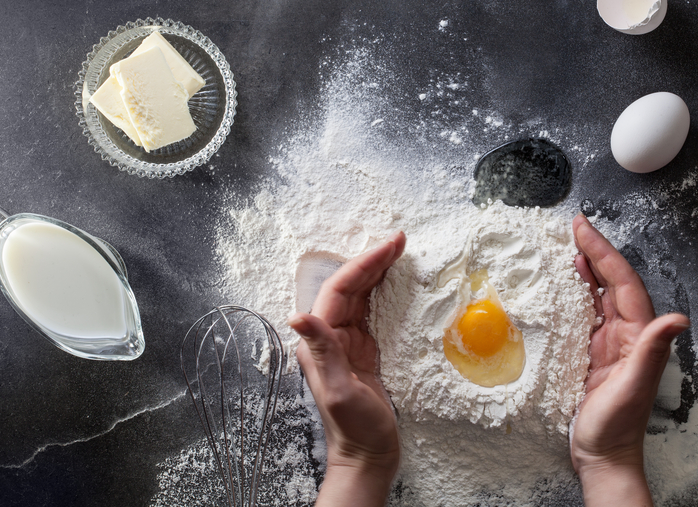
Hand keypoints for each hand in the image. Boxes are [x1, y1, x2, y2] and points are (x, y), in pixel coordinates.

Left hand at [288, 231, 405, 506]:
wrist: (367, 456)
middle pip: (350, 287)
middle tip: (400, 241)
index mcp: (321, 341)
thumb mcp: (339, 391)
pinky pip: (374, 312)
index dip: (364, 264)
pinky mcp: (365, 351)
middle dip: (373, 260)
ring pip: (361, 296)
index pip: (340, 289)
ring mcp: (349, 343)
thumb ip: (322, 352)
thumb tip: (298, 315)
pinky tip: (397, 283)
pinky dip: (385, 293)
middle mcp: (331, 337)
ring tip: (399, 252)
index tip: (389, 246)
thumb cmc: (354, 430)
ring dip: (378, 272)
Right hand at [570, 215, 689, 506]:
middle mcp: (626, 333)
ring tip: (572, 244)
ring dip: (588, 267)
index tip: (584, 229)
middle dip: (596, 250)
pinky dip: (577, 292)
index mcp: (637, 335)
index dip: (605, 252)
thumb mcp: (633, 387)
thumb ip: (652, 350)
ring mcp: (609, 341)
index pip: (623, 282)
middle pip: (613, 281)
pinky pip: (586, 312)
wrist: (603, 456)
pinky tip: (568, 282)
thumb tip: (678, 318)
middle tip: (576, 225)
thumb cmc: (616, 427)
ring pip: (600, 293)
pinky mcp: (592, 352)